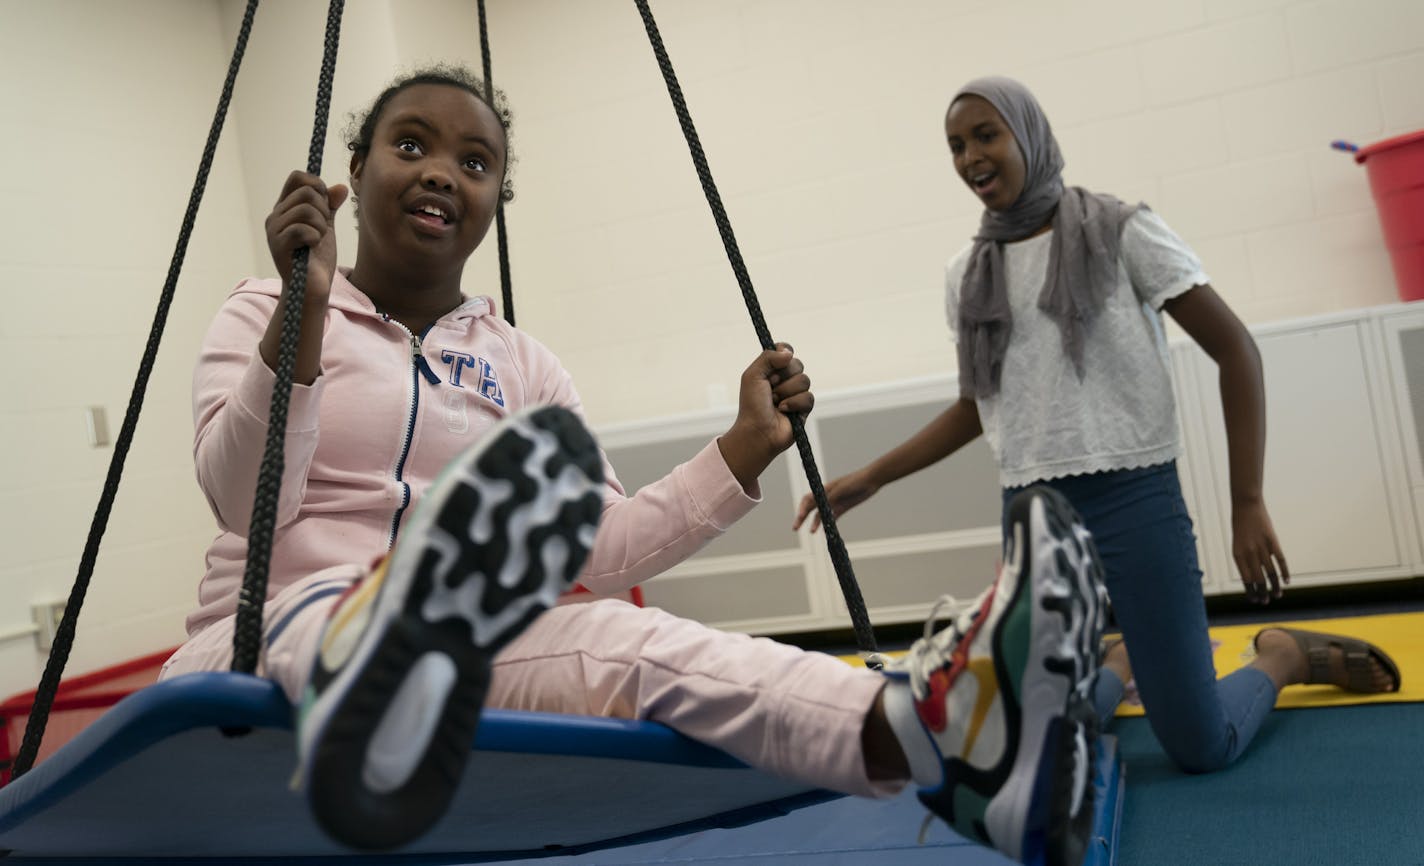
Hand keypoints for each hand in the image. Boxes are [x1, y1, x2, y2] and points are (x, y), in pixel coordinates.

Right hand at [264, 170, 347, 302]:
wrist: (313, 287)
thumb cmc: (318, 259)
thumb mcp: (326, 227)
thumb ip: (330, 207)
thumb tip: (341, 187)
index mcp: (285, 208)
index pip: (297, 177)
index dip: (317, 185)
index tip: (325, 205)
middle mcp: (276, 216)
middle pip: (306, 190)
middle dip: (323, 208)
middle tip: (323, 228)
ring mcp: (274, 230)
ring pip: (305, 209)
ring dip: (321, 225)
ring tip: (318, 239)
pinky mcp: (278, 245)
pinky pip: (302, 228)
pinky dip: (316, 237)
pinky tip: (313, 246)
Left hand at [717, 343, 812, 489]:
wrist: (757, 431)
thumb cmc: (751, 406)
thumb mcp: (752, 376)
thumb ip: (768, 357)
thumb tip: (789, 353)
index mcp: (771, 370)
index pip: (786, 351)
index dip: (783, 354)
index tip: (776, 362)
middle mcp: (785, 380)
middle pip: (797, 364)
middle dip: (782, 377)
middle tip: (770, 388)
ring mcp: (795, 393)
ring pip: (804, 380)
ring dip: (786, 392)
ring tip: (775, 403)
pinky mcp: (804, 408)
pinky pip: (808, 397)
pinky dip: (794, 404)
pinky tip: (783, 411)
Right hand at [792, 467, 879, 533]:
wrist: (870, 480)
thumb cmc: (855, 481)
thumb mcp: (841, 489)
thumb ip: (831, 498)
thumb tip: (821, 508)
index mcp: (823, 489)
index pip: (807, 499)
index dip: (801, 508)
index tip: (799, 517)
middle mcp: (826, 497)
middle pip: (810, 508)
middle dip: (801, 517)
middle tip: (795, 528)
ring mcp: (833, 503)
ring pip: (820, 515)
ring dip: (814, 523)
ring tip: (811, 532)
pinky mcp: (842, 508)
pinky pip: (831, 518)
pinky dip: (826, 524)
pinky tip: (823, 531)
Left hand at [1231, 498, 1288, 603]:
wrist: (1246, 505)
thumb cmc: (1241, 525)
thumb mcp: (1238, 543)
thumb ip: (1245, 558)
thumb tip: (1253, 575)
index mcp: (1238, 555)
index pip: (1246, 579)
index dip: (1250, 591)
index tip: (1254, 600)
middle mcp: (1249, 553)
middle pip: (1258, 579)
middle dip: (1262, 592)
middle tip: (1266, 601)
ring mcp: (1262, 548)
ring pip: (1271, 572)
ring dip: (1275, 586)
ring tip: (1277, 595)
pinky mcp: (1273, 542)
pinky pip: (1281, 560)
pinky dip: (1284, 572)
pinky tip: (1286, 581)